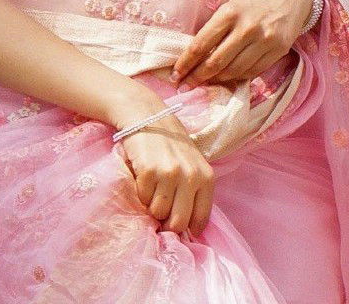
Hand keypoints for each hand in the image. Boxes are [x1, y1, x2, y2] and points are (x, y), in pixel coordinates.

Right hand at [114, 108, 213, 235]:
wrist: (150, 118)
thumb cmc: (173, 147)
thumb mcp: (194, 166)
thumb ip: (194, 192)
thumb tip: (188, 229)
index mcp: (207, 178)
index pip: (201, 218)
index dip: (188, 229)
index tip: (178, 227)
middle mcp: (191, 177)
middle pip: (178, 222)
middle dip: (167, 222)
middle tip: (161, 210)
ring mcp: (169, 174)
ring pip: (158, 213)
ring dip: (152, 206)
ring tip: (154, 189)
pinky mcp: (148, 172)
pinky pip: (142, 199)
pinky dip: (141, 194)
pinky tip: (144, 178)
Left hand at [172, 0, 311, 86]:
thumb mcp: (232, 5)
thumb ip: (216, 29)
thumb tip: (196, 57)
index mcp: (230, 12)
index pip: (200, 45)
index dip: (185, 63)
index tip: (175, 75)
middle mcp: (247, 28)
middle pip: (215, 62)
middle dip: (197, 78)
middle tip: (185, 86)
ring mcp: (264, 41)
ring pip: (233, 71)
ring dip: (217, 80)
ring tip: (207, 83)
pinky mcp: (278, 50)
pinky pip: (253, 72)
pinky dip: (238, 77)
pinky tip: (229, 77)